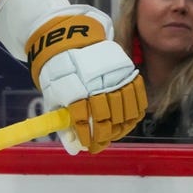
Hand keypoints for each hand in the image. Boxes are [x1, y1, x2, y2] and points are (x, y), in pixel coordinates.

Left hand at [27, 12, 146, 153]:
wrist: (70, 43)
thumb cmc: (61, 75)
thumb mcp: (54, 97)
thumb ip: (64, 123)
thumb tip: (74, 149)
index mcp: (74, 90)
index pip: (84, 120)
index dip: (88, 137)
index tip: (89, 146)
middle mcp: (96, 84)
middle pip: (107, 118)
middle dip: (104, 135)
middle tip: (101, 142)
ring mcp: (114, 78)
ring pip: (125, 111)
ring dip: (120, 127)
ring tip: (113, 133)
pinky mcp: (128, 72)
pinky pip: (138, 99)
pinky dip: (135, 114)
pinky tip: (127, 121)